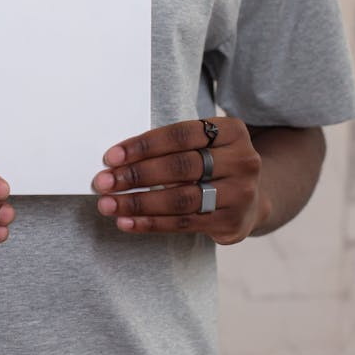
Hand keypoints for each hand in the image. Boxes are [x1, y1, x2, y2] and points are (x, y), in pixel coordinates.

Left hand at [92, 117, 268, 245]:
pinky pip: (183, 224)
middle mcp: (242, 161)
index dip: (143, 145)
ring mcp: (240, 194)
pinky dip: (151, 223)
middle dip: (136, 175)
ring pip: (181, 198)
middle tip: (103, 182)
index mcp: (232, 131)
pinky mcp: (231, 223)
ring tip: (109, 205)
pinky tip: (127, 223)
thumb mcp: (203, 145)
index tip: (111, 157)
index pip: (181, 135)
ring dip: (139, 203)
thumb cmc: (212, 165)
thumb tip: (117, 161)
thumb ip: (170, 147)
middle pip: (181, 167)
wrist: (251, 198)